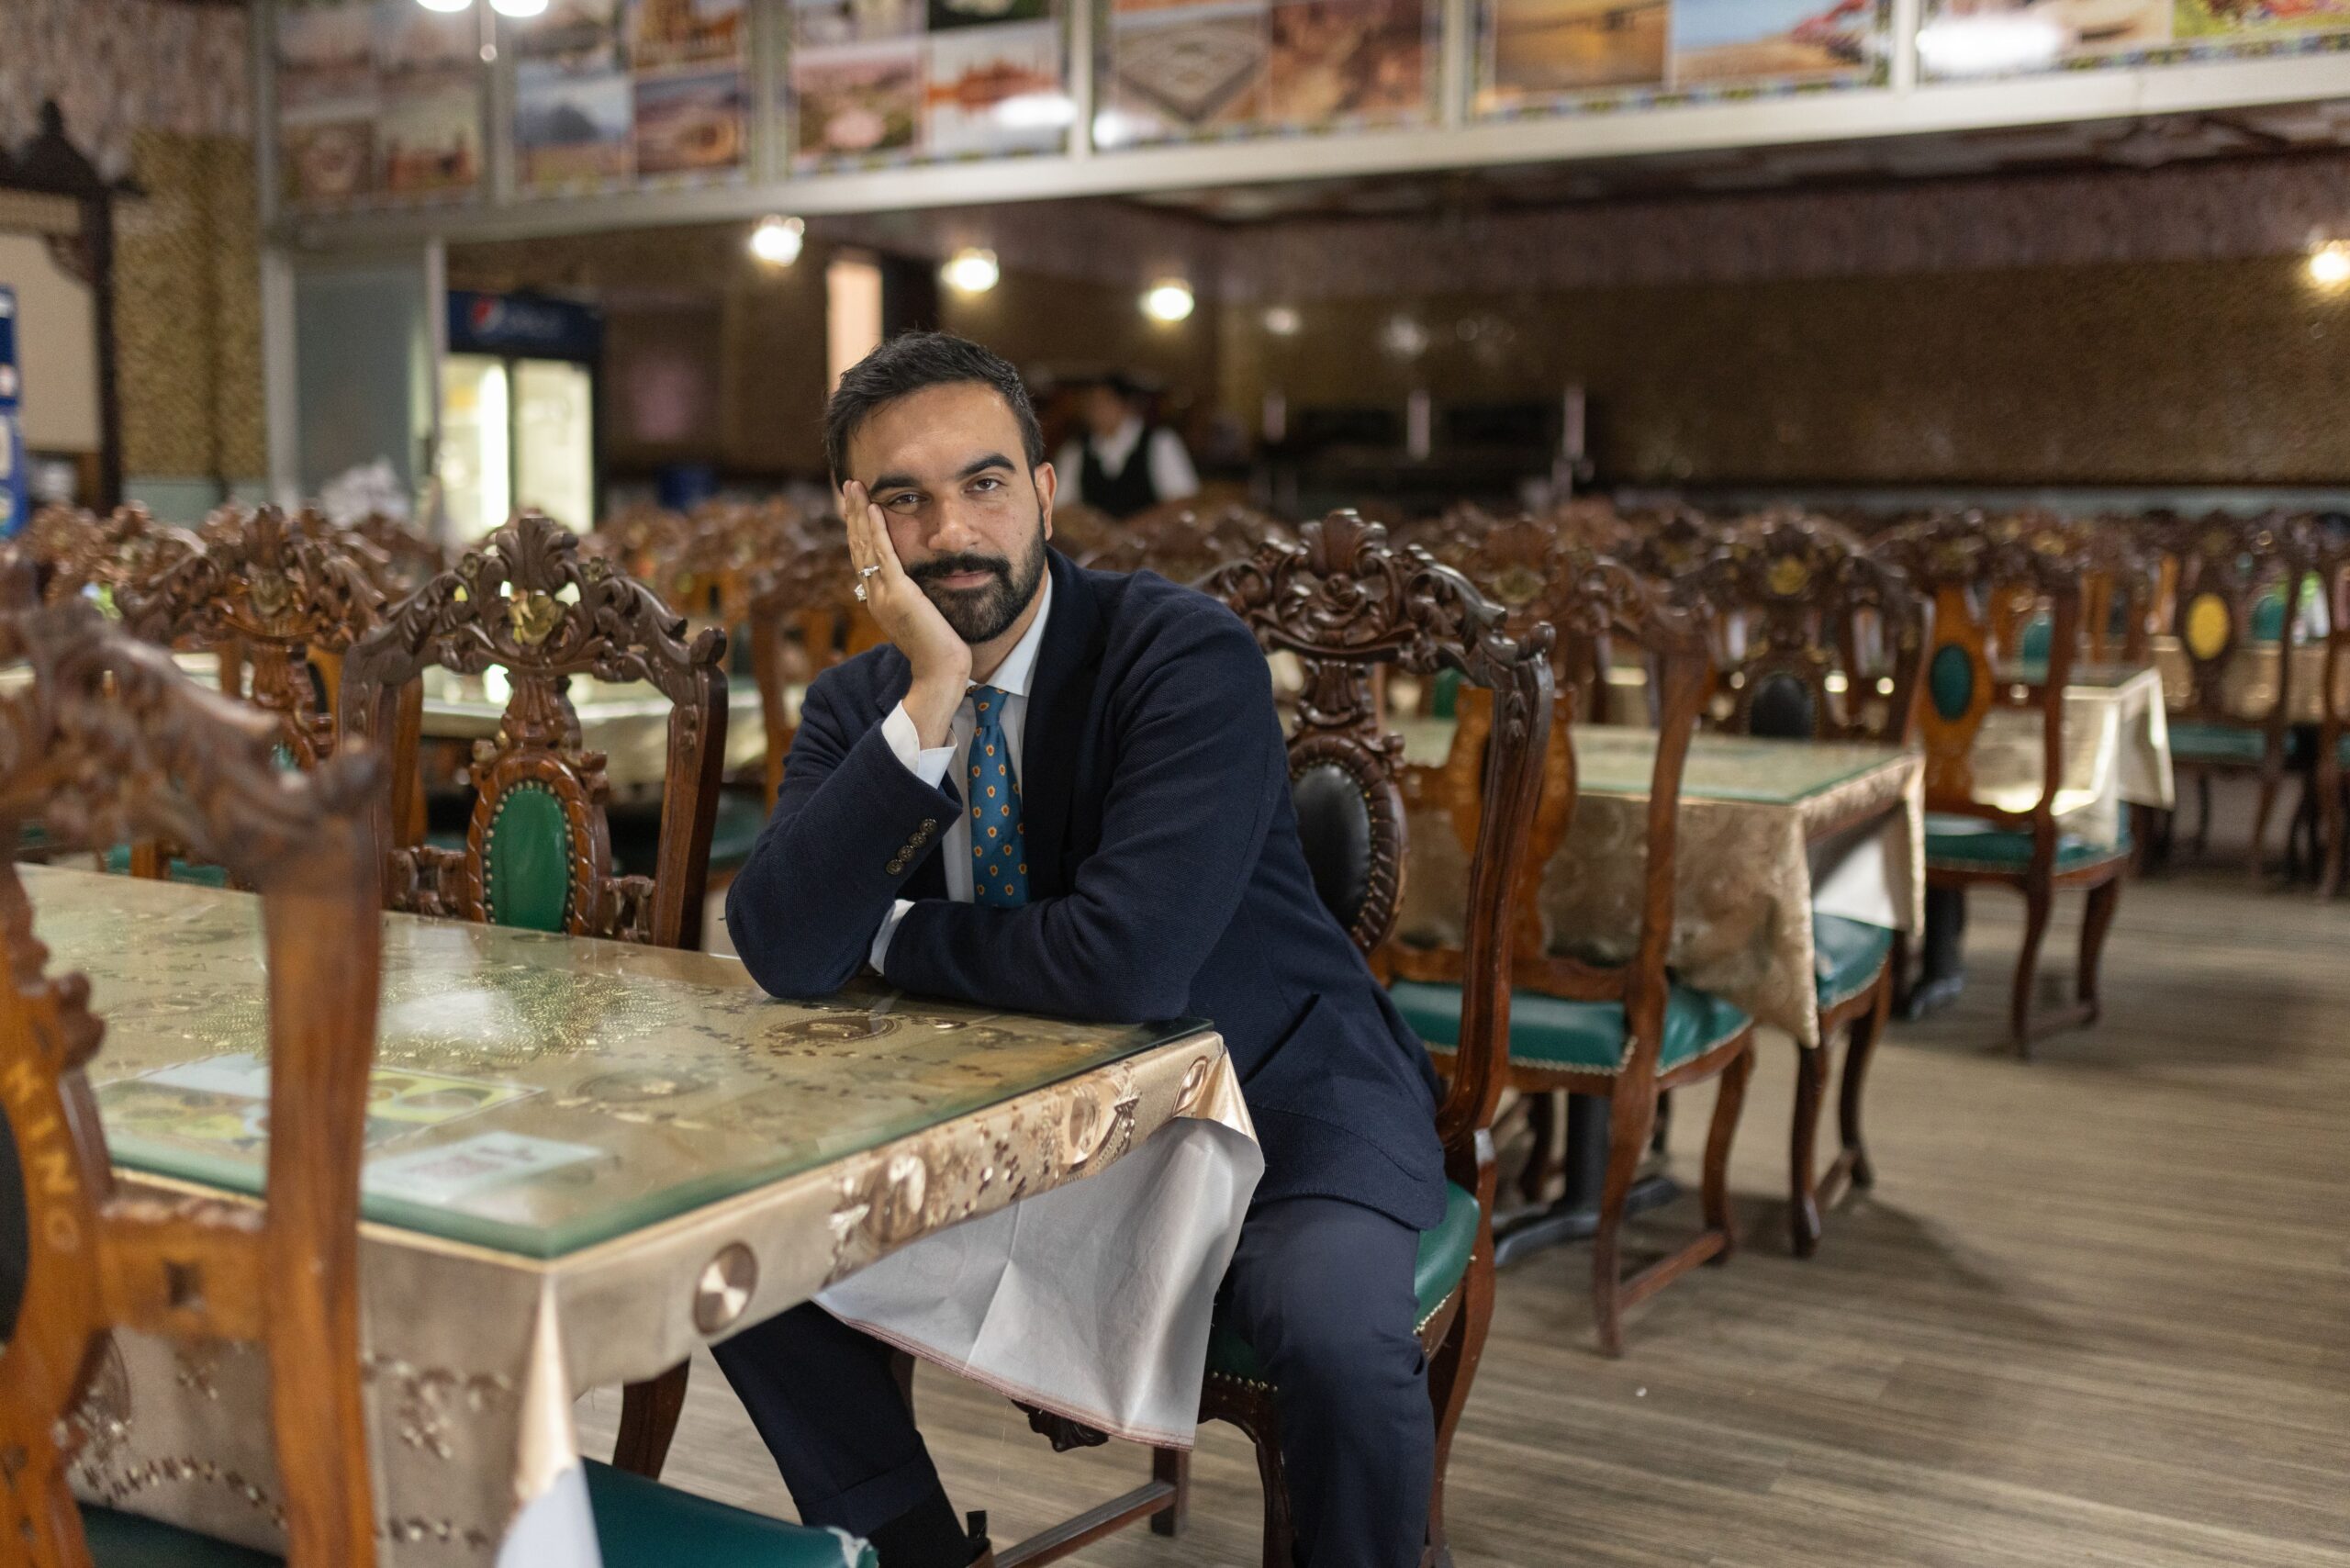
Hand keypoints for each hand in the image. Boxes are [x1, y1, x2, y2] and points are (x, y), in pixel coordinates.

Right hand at [844, 482, 968, 745]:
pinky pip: (884, 555)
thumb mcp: (920, 617)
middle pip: (857, 544)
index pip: (863, 555)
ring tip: (854, 486)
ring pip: (865, 545)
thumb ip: (913, 598)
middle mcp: (873, 594)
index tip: (856, 503)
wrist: (940, 672)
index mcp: (877, 599)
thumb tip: (918, 585)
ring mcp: (883, 594)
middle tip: (848, 484)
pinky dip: (876, 531)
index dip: (858, 528)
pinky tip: (872, 509)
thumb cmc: (938, 649)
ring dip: (858, 513)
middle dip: (852, 513)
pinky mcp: (899, 594)